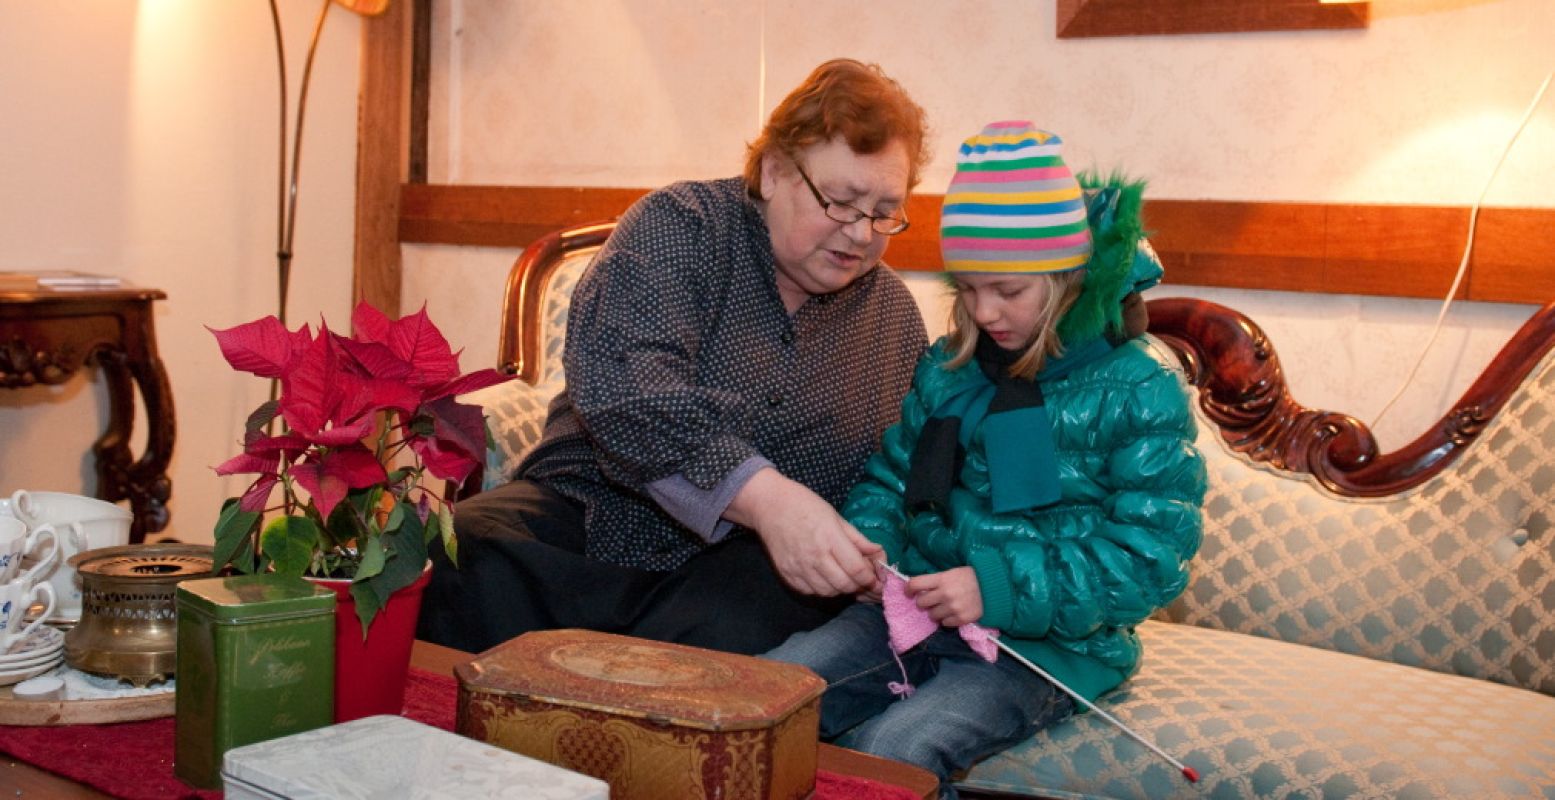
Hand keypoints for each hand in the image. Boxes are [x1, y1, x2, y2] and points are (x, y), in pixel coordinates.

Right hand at [725, 468, 882, 596]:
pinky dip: (822, 588)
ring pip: (828, 592)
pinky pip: (810, 591)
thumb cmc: (805, 505)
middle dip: (858, 586)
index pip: (857, 570)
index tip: (877, 579)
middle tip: (862, 580)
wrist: (769, 505)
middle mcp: (814, 556)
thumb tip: (879, 554)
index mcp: (830, 538)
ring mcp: (799, 567)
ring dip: (841, 588)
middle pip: (844, 585)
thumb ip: (858, 539)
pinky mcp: (787, 574)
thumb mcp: (836, 516)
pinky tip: (825, 577)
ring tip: (843, 576)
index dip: (871, 579)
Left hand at [906, 567, 982, 626]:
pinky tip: (954, 612)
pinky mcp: (961, 619)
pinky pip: (945, 623)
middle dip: (924, 602)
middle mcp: (945, 594)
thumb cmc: (971, 577)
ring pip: (932, 616)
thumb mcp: (952, 572)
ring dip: (936, 612)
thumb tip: (919, 588)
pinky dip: (948, 619)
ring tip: (945, 606)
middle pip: (921, 603)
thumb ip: (937, 580)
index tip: (909, 592)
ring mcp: (953, 608)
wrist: (994, 587)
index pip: (915, 584)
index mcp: (942, 579)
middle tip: (931, 600)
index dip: (908, 589)